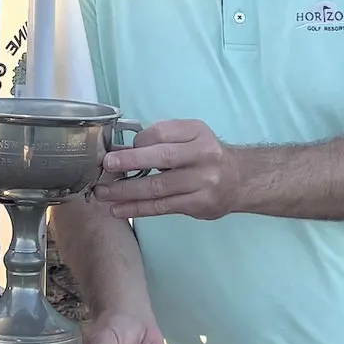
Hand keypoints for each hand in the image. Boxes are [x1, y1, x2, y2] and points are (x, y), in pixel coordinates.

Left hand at [92, 119, 236, 219]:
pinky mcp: (198, 204)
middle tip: (105, 167)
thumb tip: (121, 150)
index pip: (161, 133)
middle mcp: (203, 155)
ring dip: (125, 192)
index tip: (119, 151)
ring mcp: (202, 182)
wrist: (240, 180)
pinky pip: (162, 207)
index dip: (137, 142)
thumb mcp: (190, 136)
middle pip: (161, 158)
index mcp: (197, 133)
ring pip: (158, 187)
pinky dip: (137, 209)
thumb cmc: (206, 155)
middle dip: (129, 162)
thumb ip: (161, 139)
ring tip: (102, 193)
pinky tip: (118, 209)